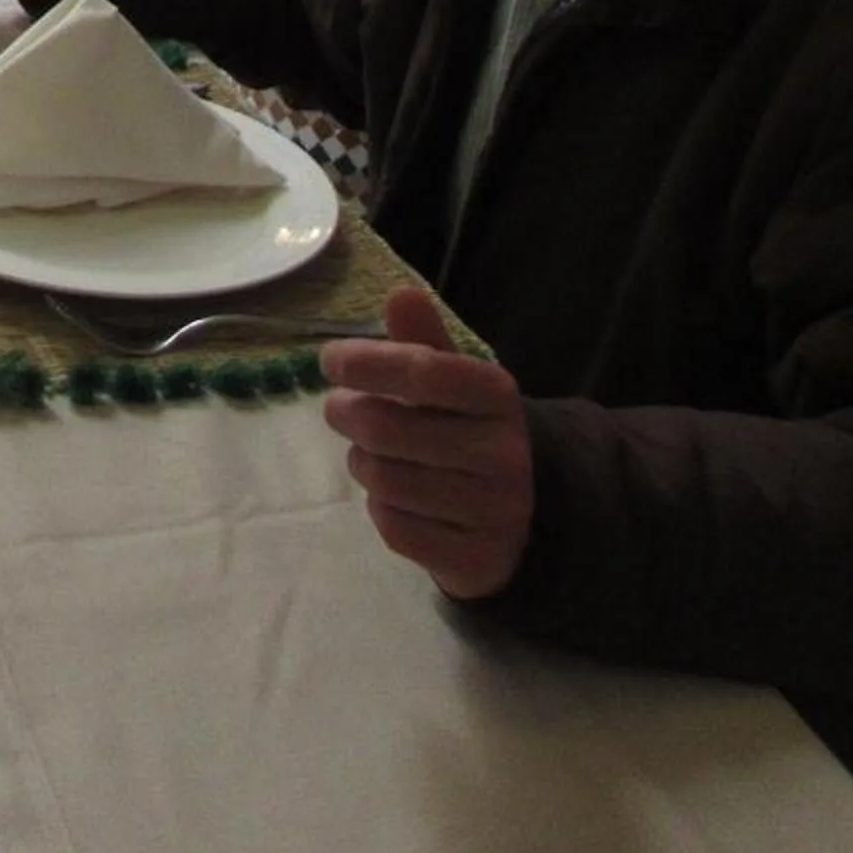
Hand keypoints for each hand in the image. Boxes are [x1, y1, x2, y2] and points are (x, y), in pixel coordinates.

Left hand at [319, 285, 533, 599]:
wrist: (523, 514)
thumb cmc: (469, 430)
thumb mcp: (455, 381)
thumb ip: (424, 342)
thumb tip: (400, 294)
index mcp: (498, 395)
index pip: (424, 371)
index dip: (367, 363)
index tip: (329, 361)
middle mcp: (505, 452)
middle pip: (390, 430)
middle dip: (348, 415)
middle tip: (336, 409)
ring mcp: (495, 510)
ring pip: (387, 482)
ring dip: (362, 464)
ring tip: (366, 454)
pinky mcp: (478, 559)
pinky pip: (396, 529)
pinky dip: (379, 509)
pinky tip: (390, 496)